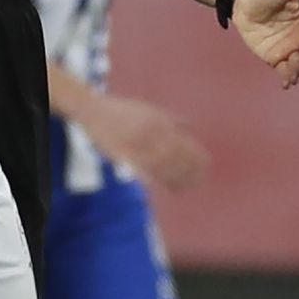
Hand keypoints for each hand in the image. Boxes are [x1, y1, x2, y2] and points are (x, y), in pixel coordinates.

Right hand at [78, 93, 209, 192]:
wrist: (93, 109)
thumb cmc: (121, 109)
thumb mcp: (149, 109)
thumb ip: (170, 118)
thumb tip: (189, 124)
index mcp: (160, 122)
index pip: (184, 142)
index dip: (196, 156)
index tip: (205, 167)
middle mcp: (152, 132)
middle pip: (176, 156)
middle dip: (189, 171)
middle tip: (197, 183)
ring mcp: (137, 143)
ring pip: (162, 165)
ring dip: (175, 179)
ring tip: (183, 189)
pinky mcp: (122, 154)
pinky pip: (141, 169)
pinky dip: (153, 179)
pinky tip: (162, 187)